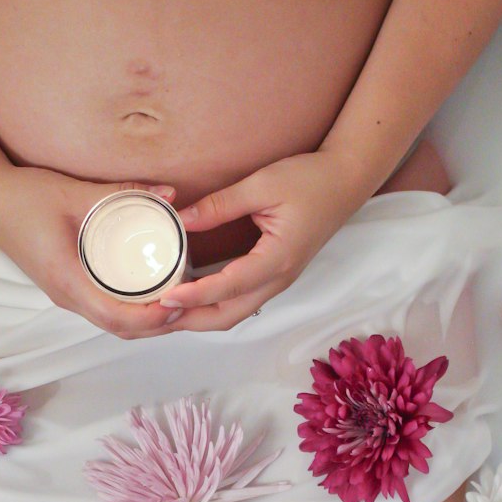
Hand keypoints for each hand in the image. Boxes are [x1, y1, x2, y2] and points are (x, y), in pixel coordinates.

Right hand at [0, 164, 184, 339]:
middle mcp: (66, 296)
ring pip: (111, 322)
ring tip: (177, 300)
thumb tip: (171, 195)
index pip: (116, 318)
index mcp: (68, 280)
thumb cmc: (24, 197)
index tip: (180, 304)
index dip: (151, 319)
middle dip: (157, 324)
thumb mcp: (76, 192)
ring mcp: (64, 294)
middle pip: (119, 328)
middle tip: (191, 304)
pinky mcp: (64, 286)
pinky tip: (149, 291)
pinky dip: (129, 310)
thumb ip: (124, 192)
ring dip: (145, 321)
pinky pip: (102, 309)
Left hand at [160, 150, 361, 330]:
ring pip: (234, 314)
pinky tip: (191, 297)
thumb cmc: (310, 180)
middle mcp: (279, 279)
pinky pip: (240, 301)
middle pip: (229, 316)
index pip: (229, 287)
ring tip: (167, 313)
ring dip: (200, 317)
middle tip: (155, 318)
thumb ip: (220, 204)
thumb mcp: (262, 184)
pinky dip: (213, 305)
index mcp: (278, 259)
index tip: (165, 298)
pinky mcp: (274, 276)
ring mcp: (278, 281)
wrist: (345, 182)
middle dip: (191, 321)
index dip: (195, 296)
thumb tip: (181, 219)